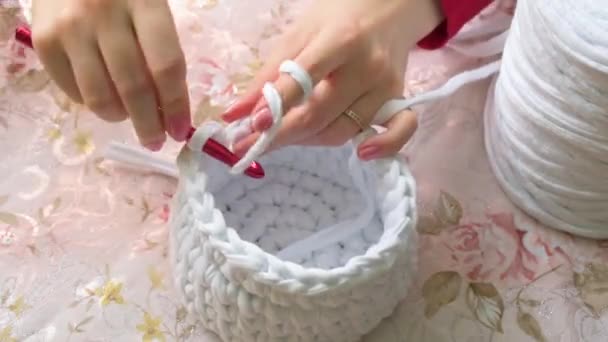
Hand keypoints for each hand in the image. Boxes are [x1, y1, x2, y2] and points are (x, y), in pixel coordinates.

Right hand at [31, 0, 189, 150]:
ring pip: (100, 96)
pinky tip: (104, 97)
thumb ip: (161, 48)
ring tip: (129, 116)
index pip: (166, 65)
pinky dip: (93, 104)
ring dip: (120, 117)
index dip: (176, 105)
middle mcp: (103, 14)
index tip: (180, 130)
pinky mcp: (43, 40)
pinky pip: (73, 91)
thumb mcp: (150, 5)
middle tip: (156, 140)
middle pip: (134, 87)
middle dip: (149, 124)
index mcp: (144, 2)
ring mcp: (69, 28)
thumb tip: (169, 106)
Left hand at [222, 0, 442, 159]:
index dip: (277, 105)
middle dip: (280, 135)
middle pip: (319, 115)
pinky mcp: (398, 100)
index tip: (250, 126)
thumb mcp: (298, 36)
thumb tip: (234, 114)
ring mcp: (386, 86)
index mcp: (339, 41)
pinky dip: (385, 147)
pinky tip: (362, 154)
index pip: (304, 79)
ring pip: (342, 131)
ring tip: (285, 133)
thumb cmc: (336, 21)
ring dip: (307, 140)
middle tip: (248, 145)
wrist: (387, 10)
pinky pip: (399, 132)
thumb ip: (267, 76)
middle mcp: (367, 66)